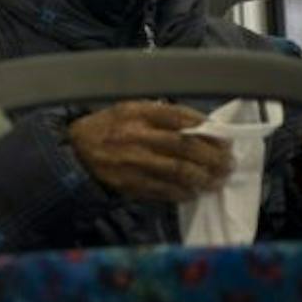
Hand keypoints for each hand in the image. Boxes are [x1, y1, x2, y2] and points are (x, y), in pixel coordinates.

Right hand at [67, 101, 232, 203]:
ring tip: (217, 180)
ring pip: (180, 171)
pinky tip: (194, 191)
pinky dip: (184, 192)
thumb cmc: (107, 127)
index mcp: (138, 112)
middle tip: (228, 163)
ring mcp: (134, 161)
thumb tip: (201, 129)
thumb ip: (161, 116)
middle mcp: (137, 135)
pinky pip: (165, 190)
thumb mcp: (130, 109)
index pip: (182, 119)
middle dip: (214, 157)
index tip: (224, 139)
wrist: (73, 150)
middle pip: (186, 147)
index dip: (209, 130)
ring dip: (205, 177)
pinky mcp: (131, 183)